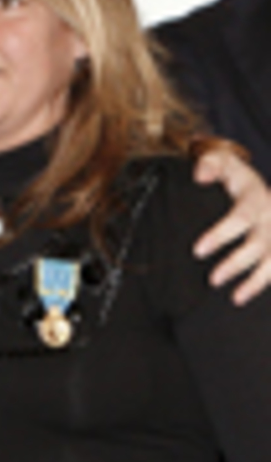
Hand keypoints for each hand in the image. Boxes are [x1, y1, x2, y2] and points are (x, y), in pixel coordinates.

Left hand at [192, 147, 270, 304]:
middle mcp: (269, 218)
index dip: (220, 235)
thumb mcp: (226, 165)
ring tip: (235, 298)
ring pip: (270, 261)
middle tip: (212, 280)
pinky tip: (242, 298)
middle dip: (235, 263)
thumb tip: (200, 175)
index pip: (240, 218)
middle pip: (256, 244)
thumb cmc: (234, 180)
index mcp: (255, 197)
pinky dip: (261, 284)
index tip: (197, 251)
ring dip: (255, 281)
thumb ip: (212, 163)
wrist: (259, 191)